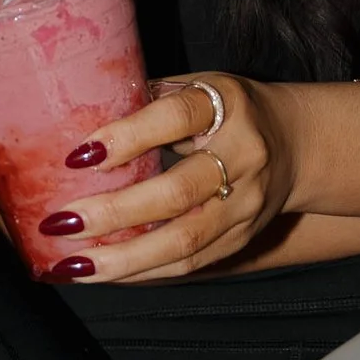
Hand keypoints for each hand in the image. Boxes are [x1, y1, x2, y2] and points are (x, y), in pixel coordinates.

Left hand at [37, 73, 292, 282]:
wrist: (297, 144)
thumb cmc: (230, 109)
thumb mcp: (198, 86)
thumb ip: (146, 99)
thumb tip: (73, 115)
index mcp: (227, 105)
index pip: (177, 118)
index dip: (128, 137)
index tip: (79, 156)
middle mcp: (243, 156)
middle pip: (177, 193)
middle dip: (114, 213)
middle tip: (61, 222)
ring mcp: (246, 204)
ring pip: (184, 241)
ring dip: (122, 258)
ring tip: (74, 264)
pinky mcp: (242, 237)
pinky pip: (190, 263)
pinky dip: (142, 271)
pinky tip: (103, 272)